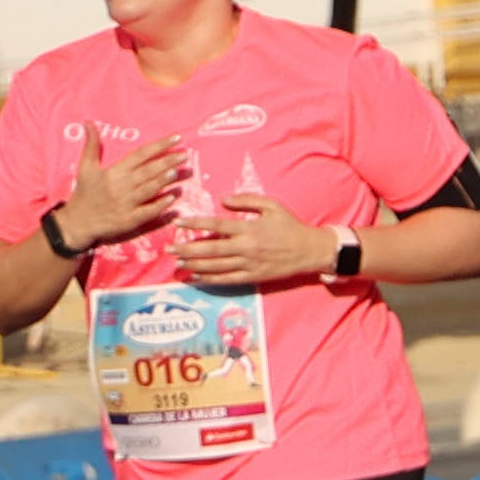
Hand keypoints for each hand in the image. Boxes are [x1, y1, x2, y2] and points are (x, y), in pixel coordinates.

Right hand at [56, 141, 184, 253]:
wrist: (76, 222)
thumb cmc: (84, 193)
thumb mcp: (85, 168)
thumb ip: (91, 146)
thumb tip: (88, 123)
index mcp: (113, 172)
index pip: (140, 154)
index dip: (159, 145)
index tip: (177, 138)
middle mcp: (120, 186)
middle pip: (147, 171)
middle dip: (167, 161)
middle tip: (185, 154)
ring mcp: (125, 203)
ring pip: (149, 189)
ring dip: (164, 180)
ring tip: (179, 171)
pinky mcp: (129, 220)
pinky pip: (148, 211)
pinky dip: (160, 205)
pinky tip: (172, 198)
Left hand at [168, 187, 334, 288]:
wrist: (311, 251)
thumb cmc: (291, 226)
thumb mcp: (273, 206)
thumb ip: (247, 200)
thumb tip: (223, 199)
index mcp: (249, 228)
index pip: (216, 224)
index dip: (195, 223)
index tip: (177, 222)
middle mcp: (246, 247)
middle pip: (210, 248)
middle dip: (187, 248)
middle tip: (168, 248)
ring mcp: (249, 264)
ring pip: (215, 266)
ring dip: (194, 264)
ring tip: (178, 261)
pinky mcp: (253, 276)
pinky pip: (227, 279)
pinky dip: (209, 279)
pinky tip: (196, 276)